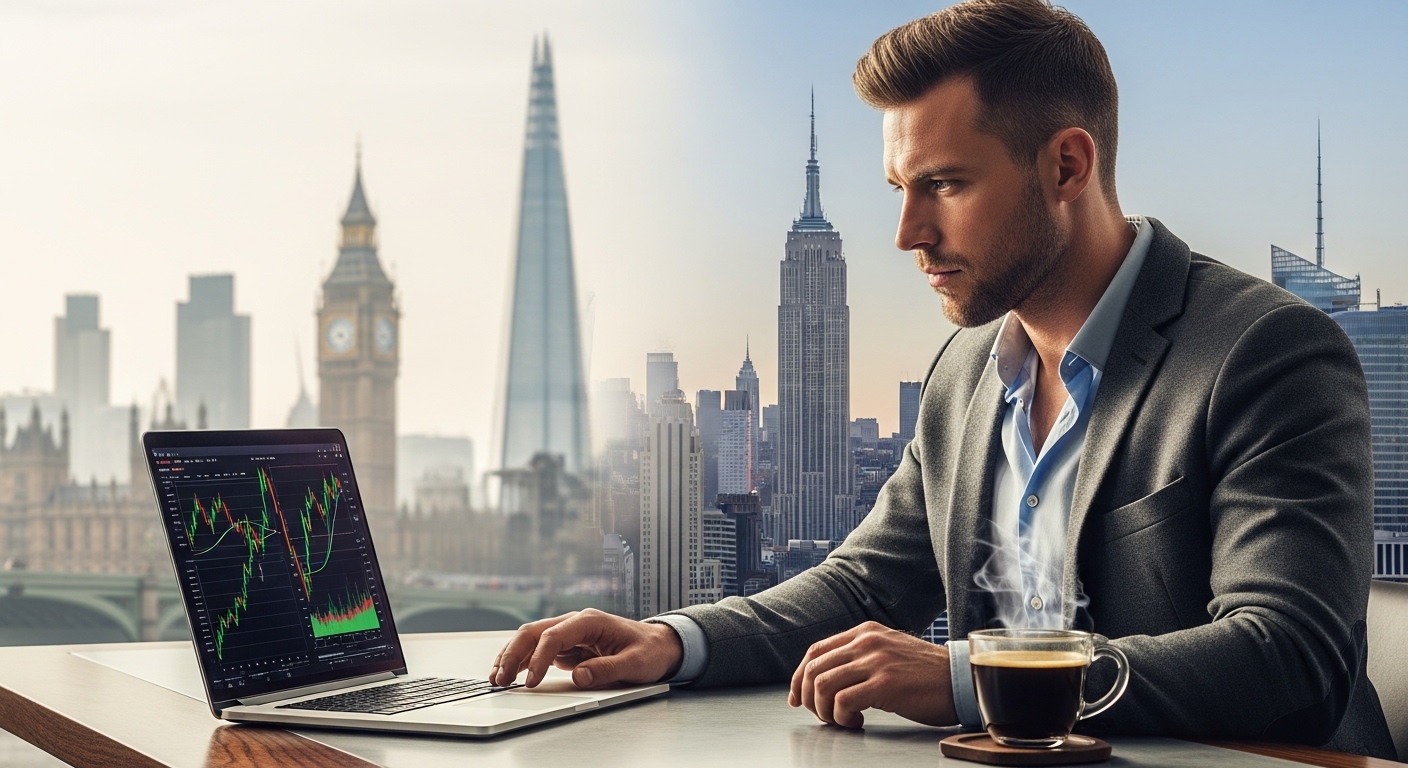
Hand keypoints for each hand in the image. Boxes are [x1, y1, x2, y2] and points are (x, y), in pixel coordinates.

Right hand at [489, 608, 683, 689]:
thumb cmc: (649, 650)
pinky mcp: (567, 645)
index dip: (539, 658)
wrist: (659, 645)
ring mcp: (569, 633)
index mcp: (589, 621)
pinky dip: (522, 660)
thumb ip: (607, 669)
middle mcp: (575, 623)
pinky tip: (510, 672)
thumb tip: (579, 676)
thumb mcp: (635, 663)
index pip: (554, 635)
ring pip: (531, 639)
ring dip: (511, 656)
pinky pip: (538, 650)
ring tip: (496, 677)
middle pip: (534, 632)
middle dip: (513, 654)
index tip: (532, 681)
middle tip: (500, 679)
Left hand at [788, 621, 956, 728]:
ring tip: (841, 719)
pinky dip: (842, 717)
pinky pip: (843, 701)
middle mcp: (866, 641)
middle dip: (809, 698)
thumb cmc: (926, 674)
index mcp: (865, 631)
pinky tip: (858, 721)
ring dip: (824, 710)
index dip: (799, 677)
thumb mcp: (888, 652)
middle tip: (822, 715)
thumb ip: (860, 656)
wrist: (961, 680)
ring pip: (822, 685)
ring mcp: (875, 660)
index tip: (797, 698)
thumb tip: (825, 678)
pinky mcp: (885, 683)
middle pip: (813, 668)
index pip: (815, 651)